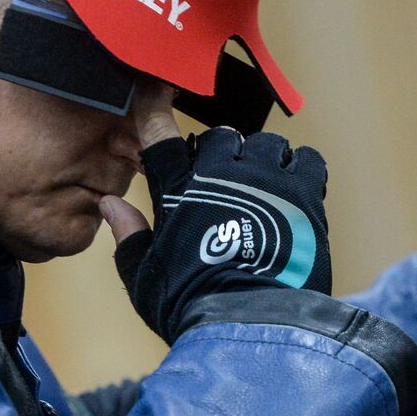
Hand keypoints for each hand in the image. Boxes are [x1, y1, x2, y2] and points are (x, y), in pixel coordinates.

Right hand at [99, 91, 330, 342]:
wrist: (251, 327)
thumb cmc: (192, 306)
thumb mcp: (145, 277)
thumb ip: (129, 236)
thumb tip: (110, 205)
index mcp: (179, 190)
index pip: (160, 132)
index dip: (154, 105)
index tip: (153, 88)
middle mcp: (222, 174)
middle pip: (222, 137)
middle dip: (223, 155)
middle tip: (227, 186)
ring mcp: (266, 179)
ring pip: (266, 145)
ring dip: (263, 163)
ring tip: (265, 192)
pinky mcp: (305, 194)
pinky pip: (306, 160)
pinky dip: (300, 170)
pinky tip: (295, 193)